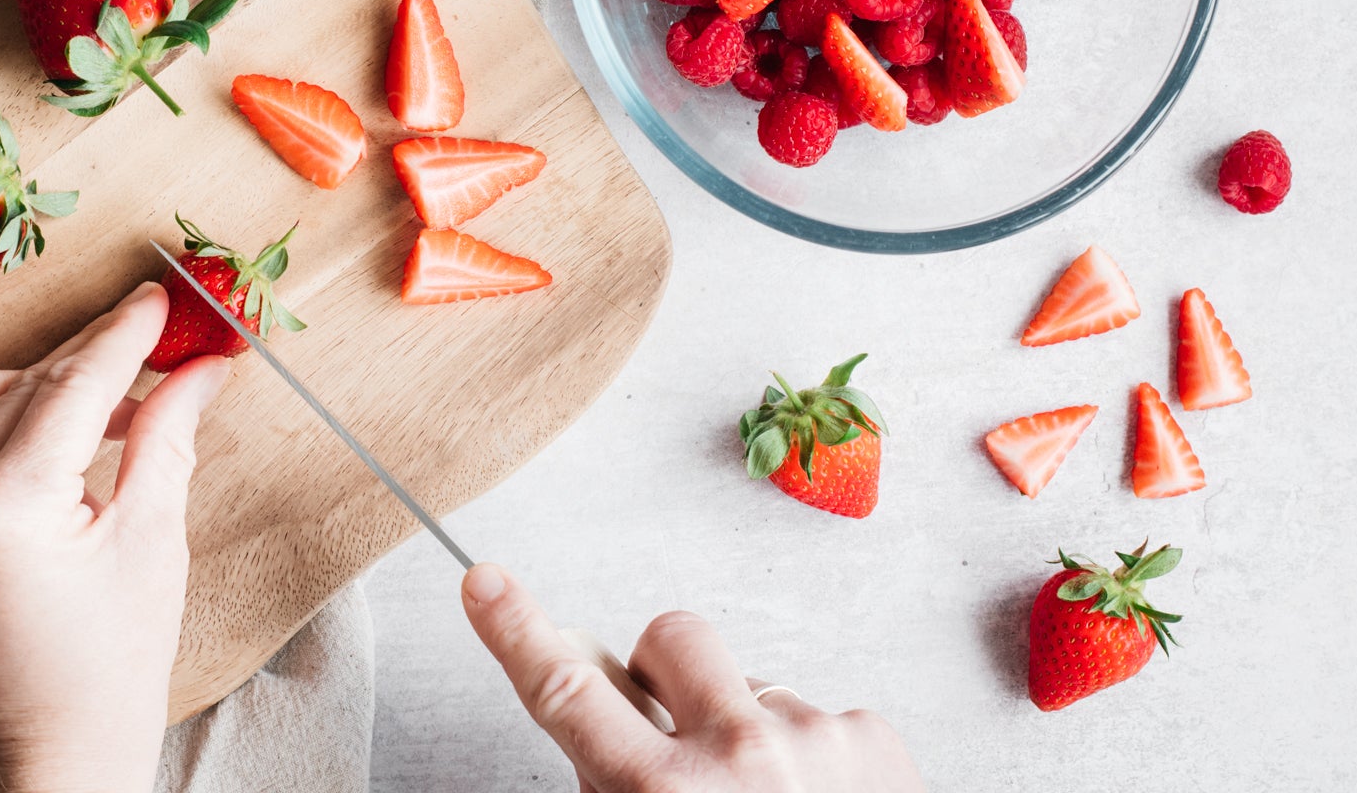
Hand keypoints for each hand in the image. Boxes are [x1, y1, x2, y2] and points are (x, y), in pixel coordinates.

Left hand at [0, 281, 231, 792]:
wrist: (50, 759)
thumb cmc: (110, 670)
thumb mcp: (151, 544)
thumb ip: (166, 440)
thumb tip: (200, 367)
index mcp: (3, 510)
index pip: (71, 387)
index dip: (124, 336)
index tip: (164, 299)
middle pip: (21, 385)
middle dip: (92, 357)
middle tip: (157, 340)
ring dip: (44, 387)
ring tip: (116, 403)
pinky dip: (6, 430)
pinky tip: (62, 445)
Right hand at [461, 564, 924, 791]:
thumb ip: (618, 783)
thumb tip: (600, 713)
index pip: (568, 693)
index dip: (517, 632)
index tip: (487, 584)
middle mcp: (738, 755)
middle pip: (671, 640)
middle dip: (663, 672)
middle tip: (674, 729)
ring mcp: (810, 736)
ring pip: (751, 683)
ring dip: (745, 727)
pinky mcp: (870, 736)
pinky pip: (816, 713)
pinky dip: (809, 753)